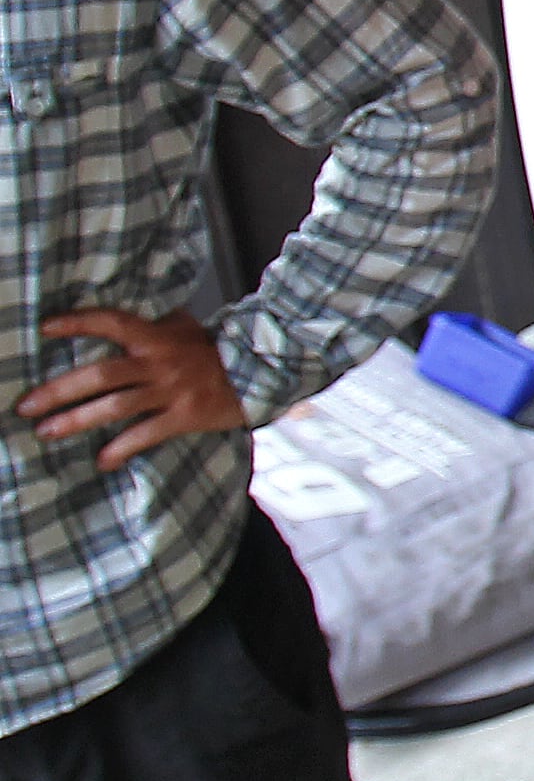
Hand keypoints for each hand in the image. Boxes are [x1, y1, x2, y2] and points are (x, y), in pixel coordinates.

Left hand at [19, 309, 246, 468]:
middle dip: (59, 391)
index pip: (111, 322)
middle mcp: (159, 363)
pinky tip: (102, 460)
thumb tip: (124, 320)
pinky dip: (121, 448)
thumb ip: (154, 325)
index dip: (78, 323)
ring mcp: (172, 391)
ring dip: (76, 421)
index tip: (45, 328)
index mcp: (157, 337)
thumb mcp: (186, 329)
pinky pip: (145, 434)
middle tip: (25, 406)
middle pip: (101, 375)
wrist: (261, 373)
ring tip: (46, 431)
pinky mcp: (185, 416)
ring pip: (115, 407)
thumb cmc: (215, 352)